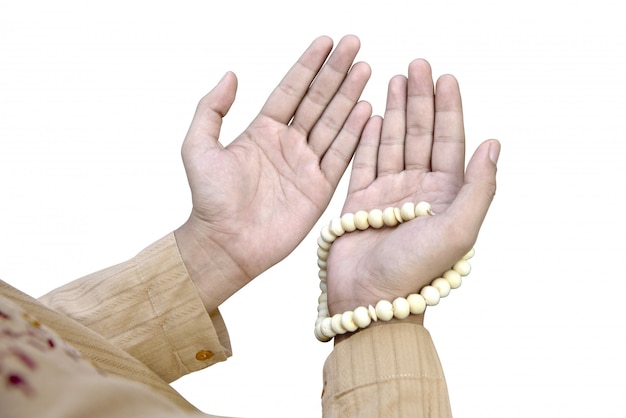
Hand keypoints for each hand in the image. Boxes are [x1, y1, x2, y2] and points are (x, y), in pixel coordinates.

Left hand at [174, 35, 371, 311]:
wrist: (225, 244)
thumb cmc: (208, 200)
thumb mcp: (198, 147)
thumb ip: (212, 109)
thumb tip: (231, 74)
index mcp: (262, 131)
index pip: (291, 90)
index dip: (309, 65)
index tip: (326, 41)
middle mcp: (288, 144)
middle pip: (318, 100)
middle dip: (336, 72)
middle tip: (355, 44)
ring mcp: (306, 165)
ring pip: (334, 123)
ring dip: (350, 95)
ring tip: (366, 69)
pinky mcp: (320, 189)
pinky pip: (342, 156)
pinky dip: (356, 134)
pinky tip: (367, 109)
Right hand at [325, 59, 499, 317]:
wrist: (370, 300)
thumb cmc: (416, 271)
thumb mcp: (459, 229)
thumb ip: (480, 187)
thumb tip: (494, 143)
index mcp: (446, 196)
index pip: (450, 142)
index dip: (449, 109)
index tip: (446, 78)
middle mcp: (418, 191)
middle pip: (420, 135)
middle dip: (420, 100)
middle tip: (418, 65)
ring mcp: (388, 195)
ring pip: (392, 143)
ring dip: (394, 111)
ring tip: (395, 79)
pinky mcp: (359, 202)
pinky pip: (364, 162)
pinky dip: (367, 137)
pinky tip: (371, 114)